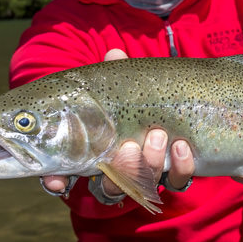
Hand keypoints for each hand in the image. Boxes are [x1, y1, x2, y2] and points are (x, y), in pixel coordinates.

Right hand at [41, 49, 195, 195]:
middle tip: (129, 146)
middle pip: (108, 188)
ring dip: (150, 163)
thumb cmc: (138, 95)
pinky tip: (183, 147)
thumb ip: (115, 72)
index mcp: (92, 150)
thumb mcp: (123, 84)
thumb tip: (115, 53)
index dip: (56, 181)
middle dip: (120, 170)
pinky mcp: (176, 173)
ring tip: (160, 135)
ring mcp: (148, 173)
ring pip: (142, 185)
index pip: (63, 174)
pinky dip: (181, 166)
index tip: (57, 182)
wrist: (186, 105)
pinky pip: (178, 181)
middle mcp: (117, 169)